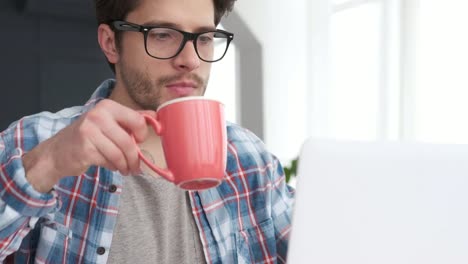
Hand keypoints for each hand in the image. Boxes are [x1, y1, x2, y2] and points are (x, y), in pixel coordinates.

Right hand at [23, 99, 154, 191]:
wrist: (57, 152)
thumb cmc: (87, 137)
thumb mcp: (107, 122)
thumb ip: (130, 119)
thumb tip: (155, 117)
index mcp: (107, 107)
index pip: (137, 119)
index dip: (143, 134)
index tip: (141, 142)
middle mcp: (98, 116)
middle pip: (128, 141)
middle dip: (135, 157)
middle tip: (137, 166)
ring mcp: (89, 132)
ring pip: (119, 153)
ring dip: (126, 165)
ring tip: (126, 169)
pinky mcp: (85, 149)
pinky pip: (108, 161)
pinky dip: (114, 166)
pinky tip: (111, 166)